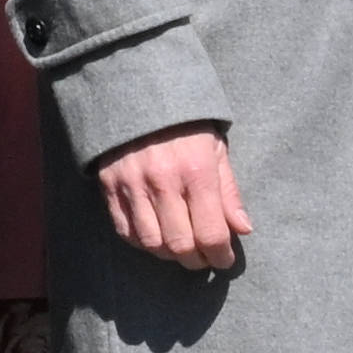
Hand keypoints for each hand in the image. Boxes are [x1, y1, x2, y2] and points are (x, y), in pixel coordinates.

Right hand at [96, 126, 246, 274]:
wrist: (138, 92)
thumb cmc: (186, 125)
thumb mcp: (216, 150)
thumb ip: (229, 193)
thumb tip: (243, 230)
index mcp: (196, 171)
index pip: (211, 233)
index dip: (221, 256)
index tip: (225, 259)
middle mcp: (163, 181)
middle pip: (180, 245)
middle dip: (197, 260)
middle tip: (204, 257)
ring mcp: (133, 185)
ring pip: (151, 243)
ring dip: (169, 254)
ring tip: (180, 248)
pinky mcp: (110, 186)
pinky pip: (125, 231)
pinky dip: (143, 242)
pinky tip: (156, 236)